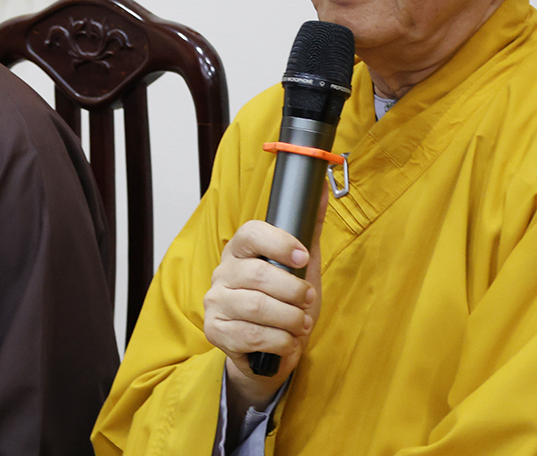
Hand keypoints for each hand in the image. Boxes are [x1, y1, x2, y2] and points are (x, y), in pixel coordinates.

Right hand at [203, 191, 326, 411]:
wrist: (269, 348)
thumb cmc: (284, 301)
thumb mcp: (301, 265)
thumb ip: (309, 228)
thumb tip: (321, 188)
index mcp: (240, 250)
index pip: (251, 233)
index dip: (279, 243)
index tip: (303, 257)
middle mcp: (222, 273)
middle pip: (258, 275)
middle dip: (293, 290)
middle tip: (307, 299)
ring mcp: (215, 303)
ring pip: (257, 308)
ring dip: (289, 319)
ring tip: (301, 323)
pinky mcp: (215, 332)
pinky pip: (252, 336)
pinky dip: (280, 341)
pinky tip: (287, 340)